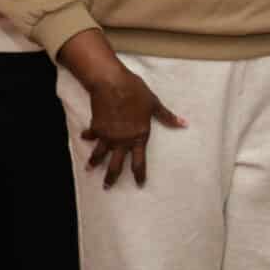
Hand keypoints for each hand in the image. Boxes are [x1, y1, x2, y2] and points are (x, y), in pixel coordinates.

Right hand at [80, 63, 185, 187]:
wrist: (112, 83)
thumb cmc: (136, 92)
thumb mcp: (154, 104)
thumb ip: (167, 117)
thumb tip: (184, 124)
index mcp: (139, 137)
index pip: (139, 162)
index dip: (139, 175)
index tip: (139, 184)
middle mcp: (123, 141)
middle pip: (116, 165)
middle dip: (111, 178)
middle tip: (107, 187)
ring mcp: (108, 136)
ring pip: (99, 155)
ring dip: (94, 162)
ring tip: (89, 169)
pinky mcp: (96, 128)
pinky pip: (91, 136)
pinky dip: (87, 137)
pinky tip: (84, 138)